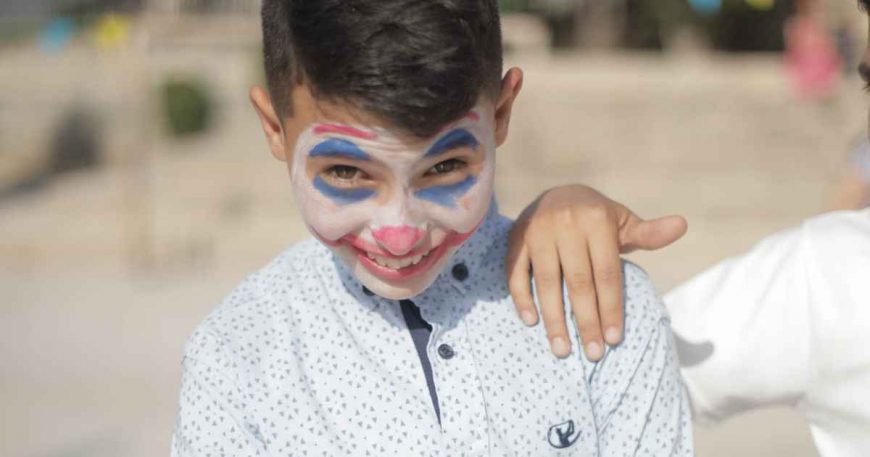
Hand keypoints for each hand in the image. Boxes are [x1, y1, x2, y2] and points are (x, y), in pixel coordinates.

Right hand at [506, 185, 686, 360]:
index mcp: (596, 220)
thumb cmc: (597, 218)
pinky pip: (516, 273)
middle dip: (586, 321)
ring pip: (546, 282)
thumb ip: (649, 233)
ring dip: (554, 319)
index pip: (606, 273)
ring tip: (562, 350)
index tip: (613, 340)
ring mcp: (538, 232)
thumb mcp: (623, 222)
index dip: (610, 308)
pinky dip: (522, 298)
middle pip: (578, 282)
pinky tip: (532, 322)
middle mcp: (566, 224)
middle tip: (593, 354)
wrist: (556, 193)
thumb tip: (682, 225)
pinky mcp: (516, 239)